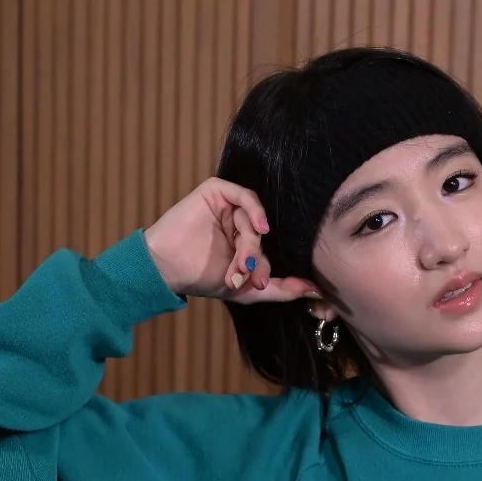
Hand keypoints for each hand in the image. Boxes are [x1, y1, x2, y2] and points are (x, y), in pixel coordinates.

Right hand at [142, 179, 318, 301]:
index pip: (270, 249)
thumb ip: (281, 289)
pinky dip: (255, 210)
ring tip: (239, 267)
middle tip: (250, 278)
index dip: (266, 269)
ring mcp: (228, 206)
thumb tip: (315, 290)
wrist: (166, 268)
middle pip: (262, 236)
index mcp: (247, 240)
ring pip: (253, 221)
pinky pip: (245, 195)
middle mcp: (240, 221)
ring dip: (249, 247)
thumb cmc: (202, 278)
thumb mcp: (247, 289)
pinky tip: (260, 228)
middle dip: (256, 260)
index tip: (261, 285)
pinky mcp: (216, 191)